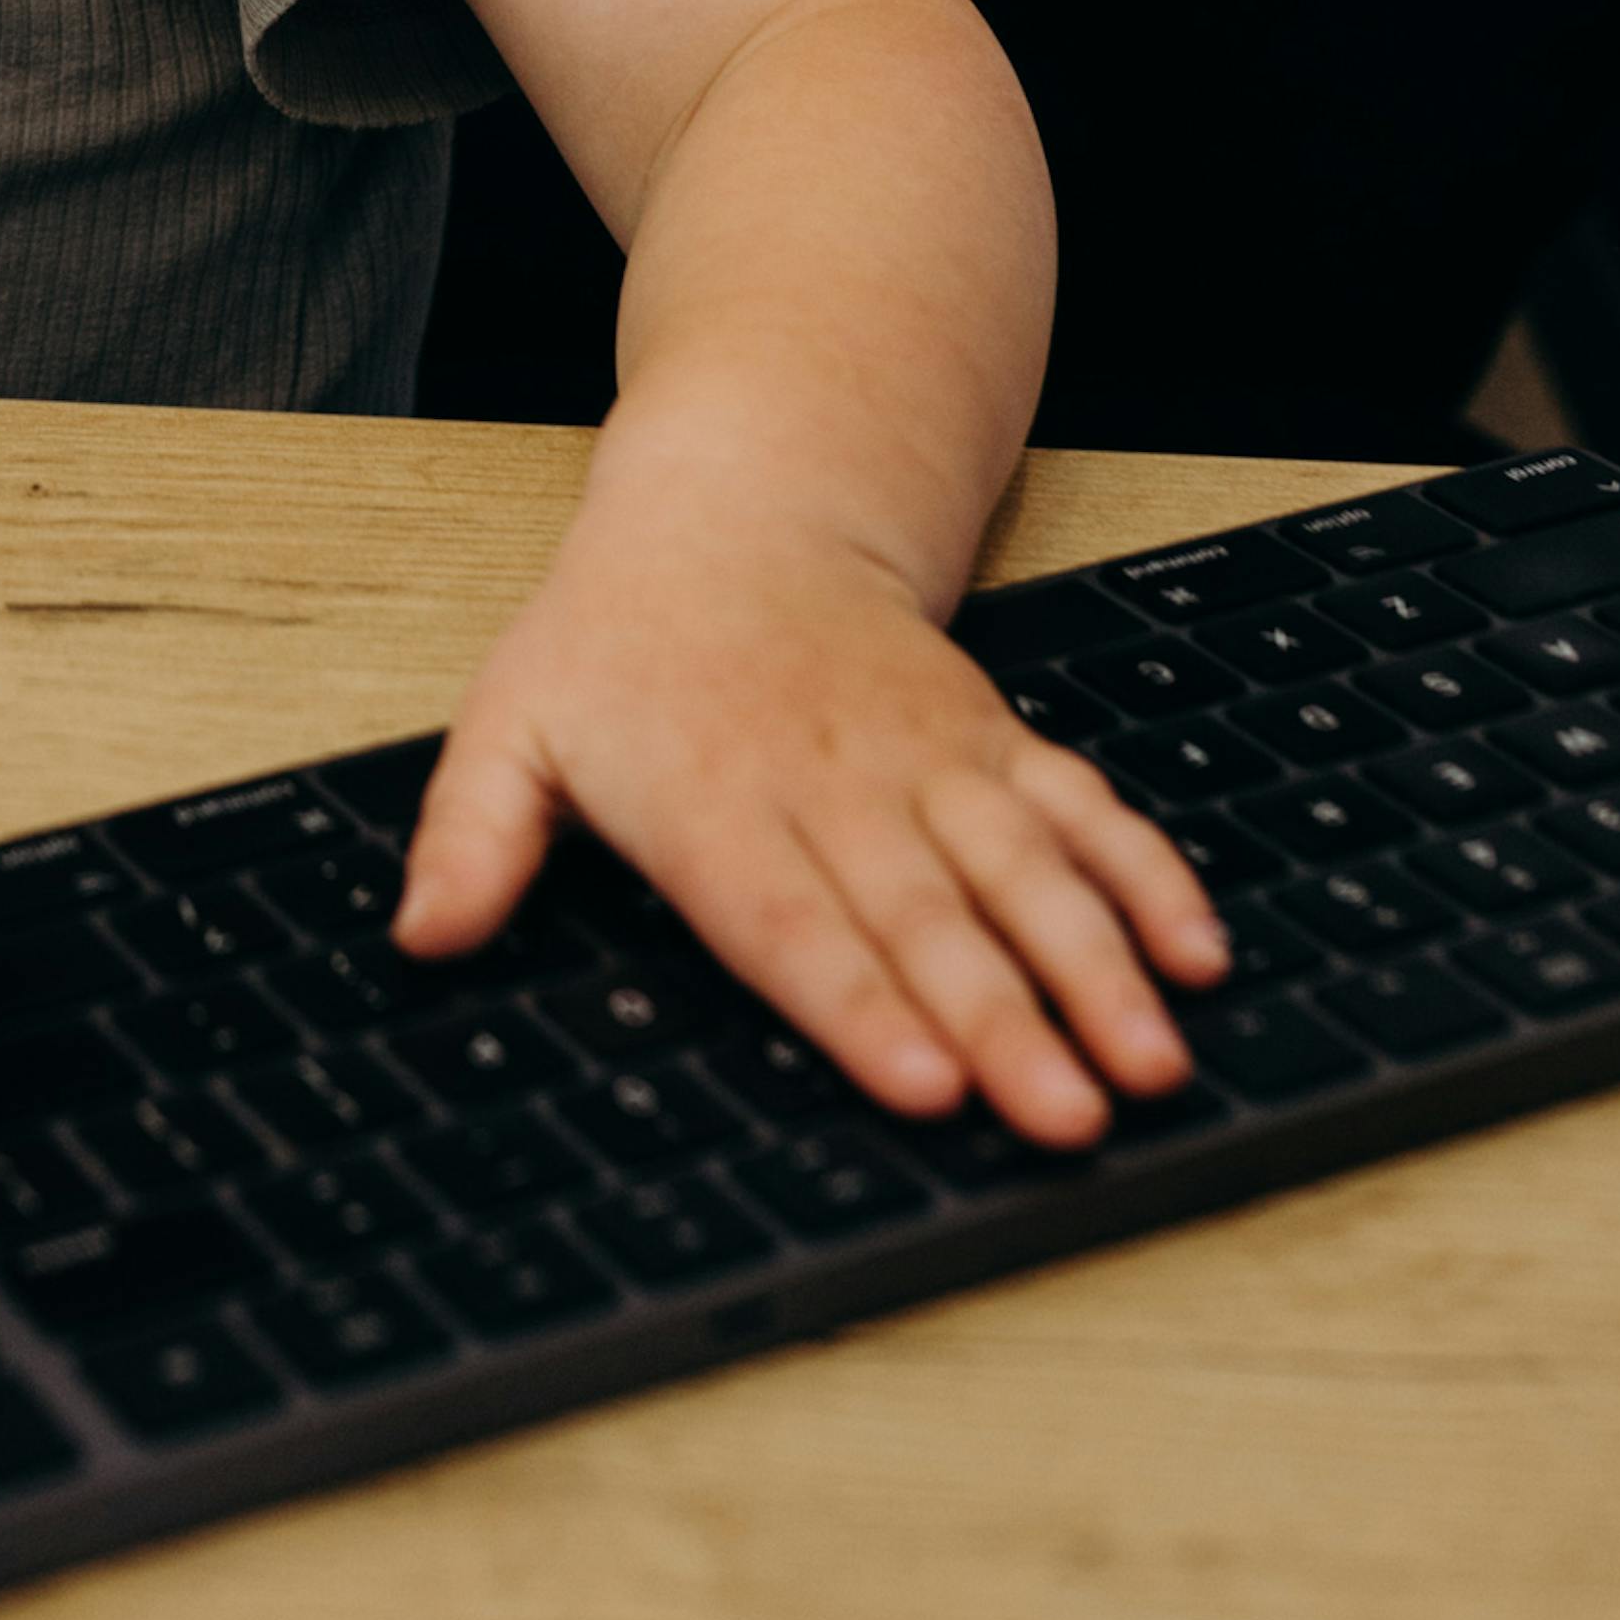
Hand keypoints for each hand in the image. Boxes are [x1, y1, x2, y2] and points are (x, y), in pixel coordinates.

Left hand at [392, 503, 1225, 1143]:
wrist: (735, 505)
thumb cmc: (615, 637)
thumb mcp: (513, 721)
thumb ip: (472, 834)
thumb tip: (422, 934)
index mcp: (715, 800)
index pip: (792, 923)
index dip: (860, 1007)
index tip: (925, 1083)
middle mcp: (836, 784)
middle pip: (927, 917)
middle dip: (1003, 1021)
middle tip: (1064, 1114)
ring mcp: (929, 762)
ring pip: (1024, 869)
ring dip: (1096, 967)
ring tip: (1150, 1061)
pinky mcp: (991, 742)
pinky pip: (1082, 808)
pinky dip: (1146, 875)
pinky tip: (1197, 949)